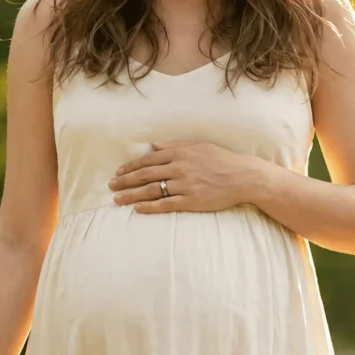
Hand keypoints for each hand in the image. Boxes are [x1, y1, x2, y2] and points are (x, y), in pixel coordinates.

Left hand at [108, 139, 259, 212]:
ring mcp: (184, 185)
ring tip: (117, 199)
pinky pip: (165, 204)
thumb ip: (174, 146)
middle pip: (145, 175)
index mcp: (180, 153)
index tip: (118, 172)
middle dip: (125, 181)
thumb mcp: (198, 145)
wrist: (243, 176)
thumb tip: (153, 146)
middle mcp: (179, 168)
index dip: (131, 167)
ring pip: (151, 190)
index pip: (148, 160)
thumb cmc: (222, 159)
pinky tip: (137, 209)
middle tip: (111, 186)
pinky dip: (149, 207)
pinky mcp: (191, 201)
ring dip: (131, 195)